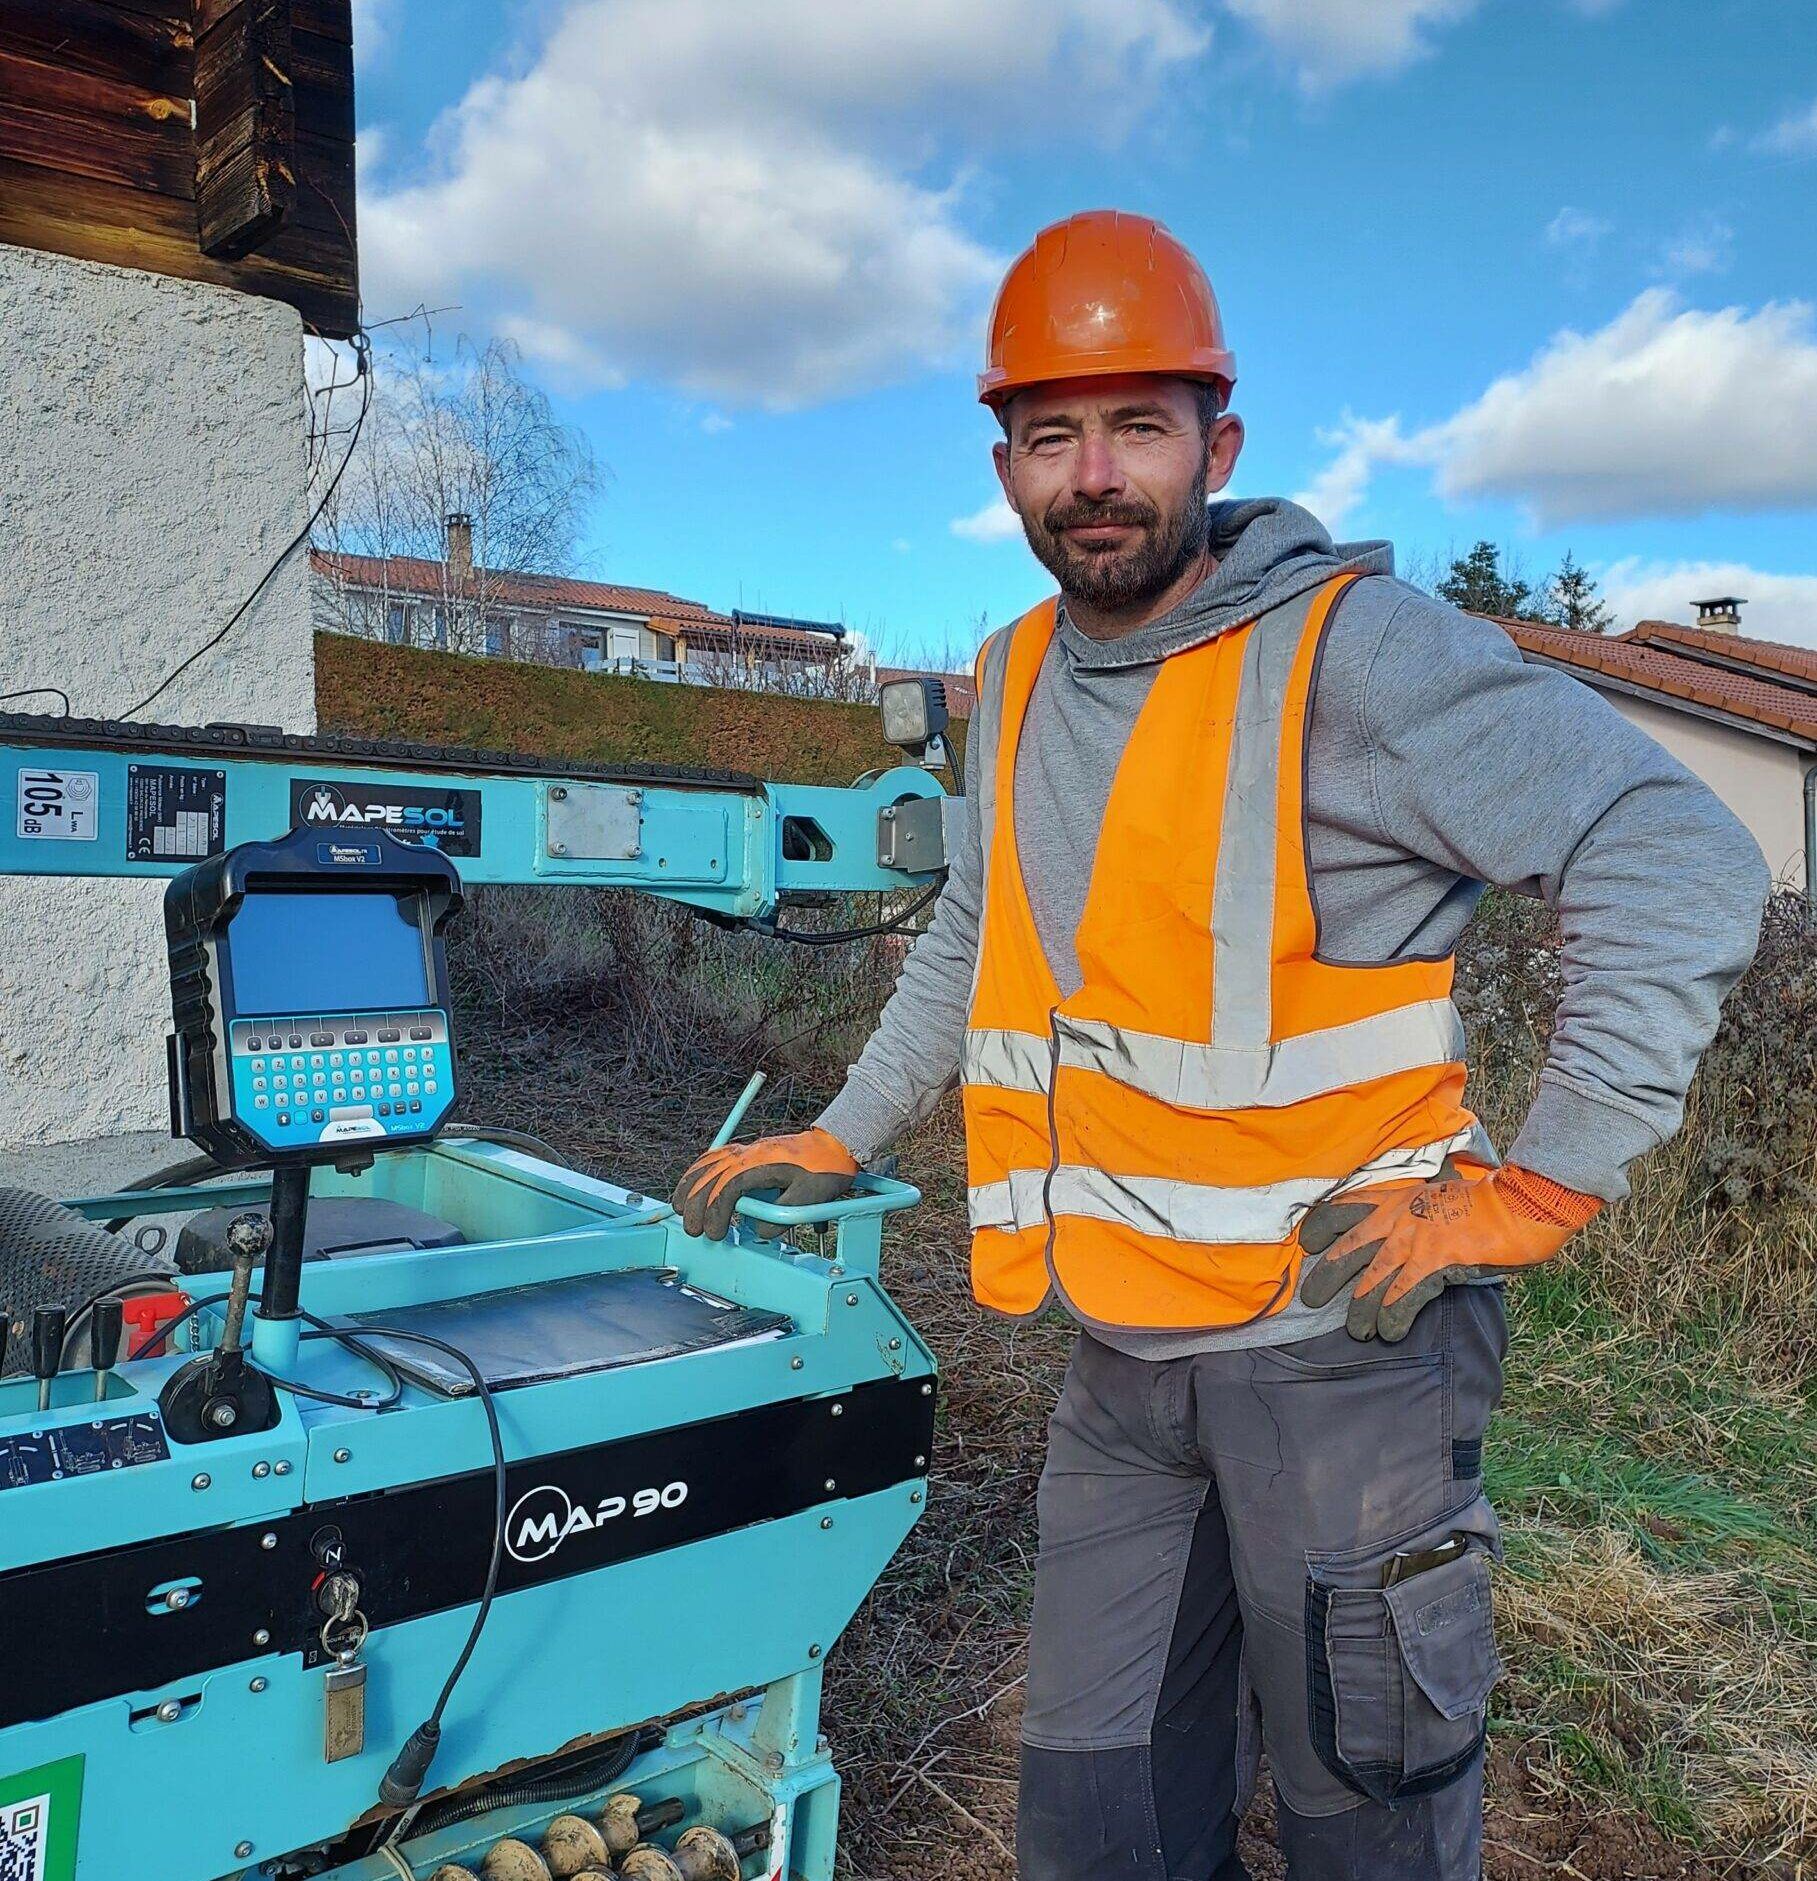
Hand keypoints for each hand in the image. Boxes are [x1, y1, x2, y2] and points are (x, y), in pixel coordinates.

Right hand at [671, 1128, 859, 1240]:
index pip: (727, 1188)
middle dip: (696, 1205)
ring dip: (690, 1185)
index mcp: (762, 1165)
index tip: (715, 1234)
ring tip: (679, 1207)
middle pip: (710, 1177)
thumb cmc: (824, 1170)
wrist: (834, 1145)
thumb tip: (759, 1231)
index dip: (716, 1213)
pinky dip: (699, 1170)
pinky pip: (715, 1157)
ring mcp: (747, 1151)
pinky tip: (692, 1182)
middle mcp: (749, 1154)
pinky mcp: (748, 1152)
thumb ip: (783, 1216)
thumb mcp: (810, 1197)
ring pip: (708, 1164)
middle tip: (693, 1230)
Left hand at [1297, 1161, 1600, 1341]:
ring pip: (1370, 1283)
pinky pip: (1401, 1298)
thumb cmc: (1485, 1200)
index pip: (1342, 1209)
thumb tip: (1405, 1222)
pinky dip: (1392, 1319)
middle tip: (1309, 1299)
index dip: (1321, 1227)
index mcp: (1394, 1198)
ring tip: (1356, 1331)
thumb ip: (1417, 1206)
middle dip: (1325, 1277)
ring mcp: (1412, 1242)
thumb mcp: (1439, 1191)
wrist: (1516, 1205)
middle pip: (1346, 1251)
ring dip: (1359, 1311)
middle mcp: (1395, 1219)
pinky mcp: (1432, 1264)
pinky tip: (1390, 1333)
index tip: (1307, 1244)